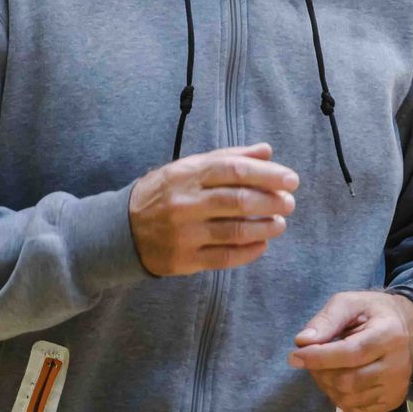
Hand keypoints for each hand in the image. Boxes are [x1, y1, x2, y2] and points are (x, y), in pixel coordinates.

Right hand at [127, 144, 296, 276]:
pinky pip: (224, 258)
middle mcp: (184, 203)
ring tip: (280, 223)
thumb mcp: (189, 167)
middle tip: (289, 203)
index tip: (291, 180)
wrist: (121, 230)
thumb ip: (229, 158)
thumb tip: (266, 151)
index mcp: (186, 174)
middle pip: (237, 201)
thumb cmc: (165, 193)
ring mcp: (183, 233)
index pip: (234, 170)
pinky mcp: (183, 260)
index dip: (267, 175)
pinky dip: (249, 251)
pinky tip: (262, 244)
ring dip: (265, 227)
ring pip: (234, 231)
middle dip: (271, 202)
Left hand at [289, 290, 412, 411]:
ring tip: (325, 368)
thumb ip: (326, 319)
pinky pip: (355, 409)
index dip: (319, 357)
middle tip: (310, 359)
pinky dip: (338, 397)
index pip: (351, 353)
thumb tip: (302, 341)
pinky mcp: (392, 401)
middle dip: (320, 372)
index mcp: (389, 335)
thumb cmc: (375, 313)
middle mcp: (397, 365)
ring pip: (349, 398)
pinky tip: (338, 380)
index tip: (295, 356)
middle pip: (347, 380)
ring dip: (327, 386)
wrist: (411, 327)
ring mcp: (396, 386)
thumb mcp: (351, 303)